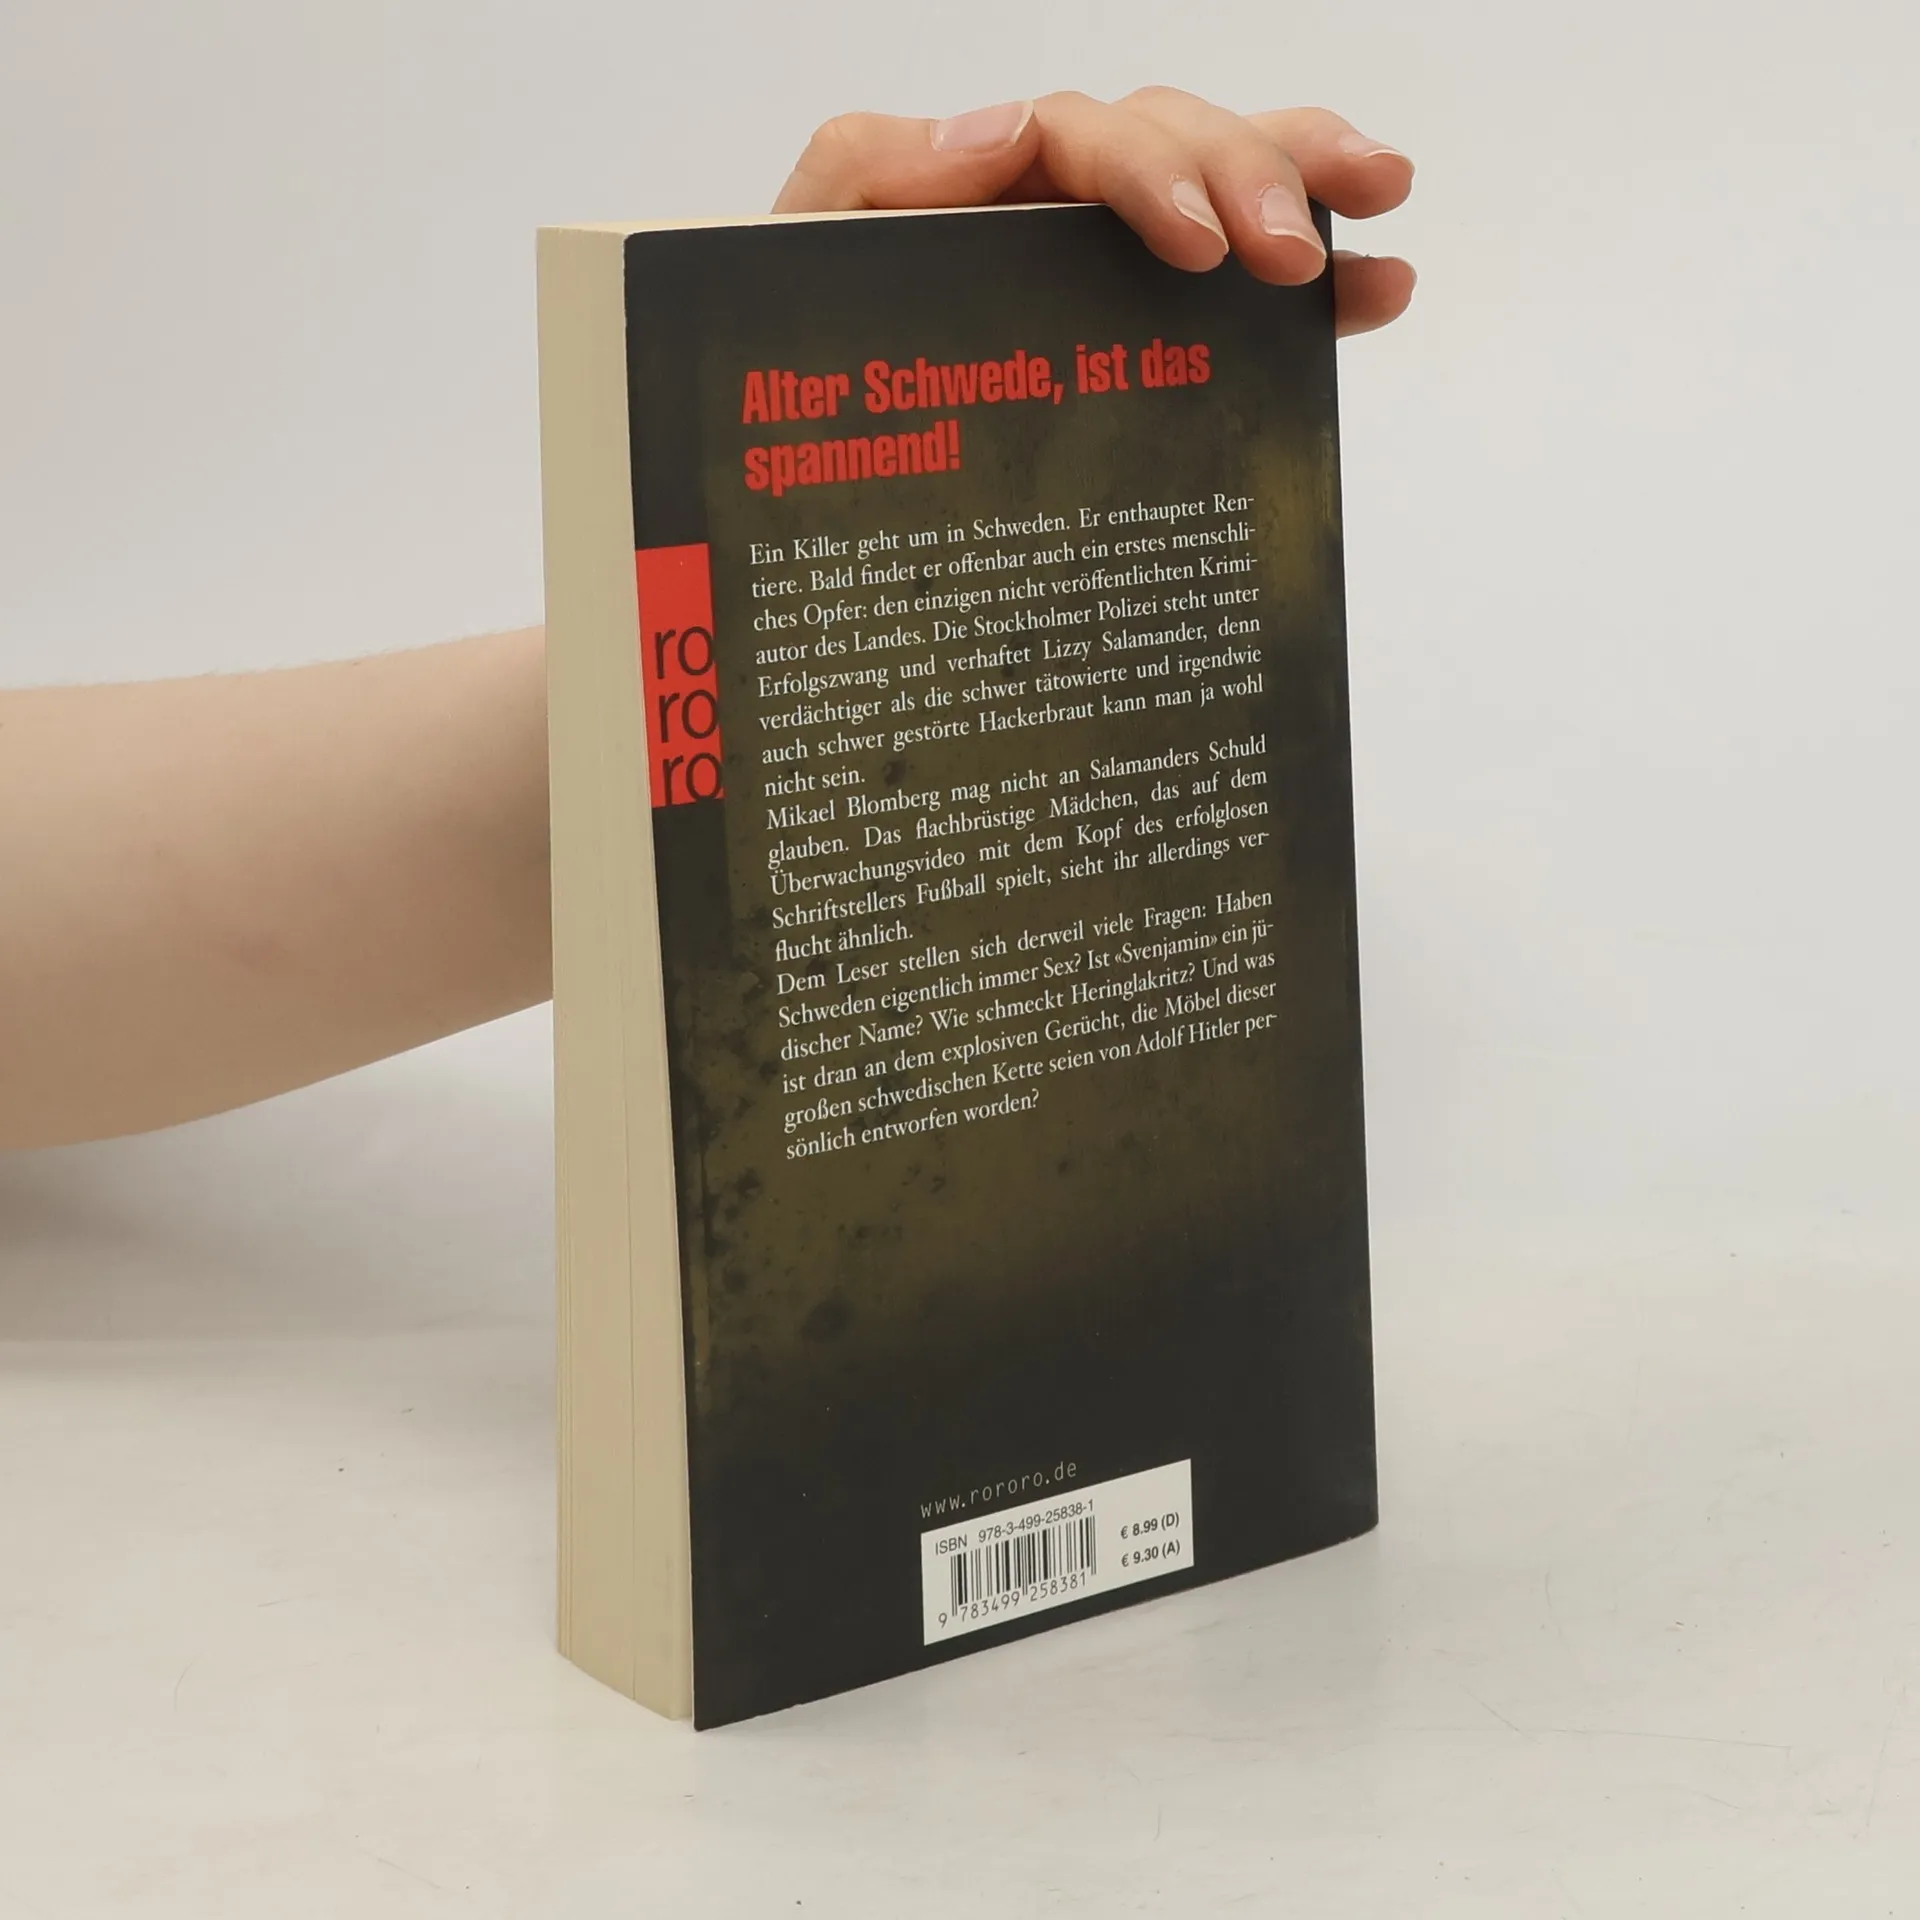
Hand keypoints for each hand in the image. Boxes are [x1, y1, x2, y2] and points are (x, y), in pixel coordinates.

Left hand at [774, 88, 1414, 338]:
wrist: (798, 476)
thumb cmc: (788, 366)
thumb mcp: (794, 262)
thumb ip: (866, 177)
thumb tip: (1003, 127)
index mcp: (973, 187)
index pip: (1078, 134)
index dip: (1148, 167)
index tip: (1193, 240)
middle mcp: (1053, 212)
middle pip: (1171, 142)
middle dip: (1245, 176)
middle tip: (1290, 254)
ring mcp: (1106, 272)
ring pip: (1222, 192)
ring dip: (1307, 188)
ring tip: (1383, 208)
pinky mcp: (1145, 339)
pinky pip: (1237, 293)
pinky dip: (1316, 285)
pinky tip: (1378, 291)